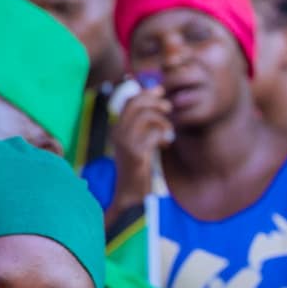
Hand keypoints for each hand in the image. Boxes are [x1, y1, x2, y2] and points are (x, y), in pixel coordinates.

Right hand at [110, 85, 173, 206]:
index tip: (160, 91)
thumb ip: (144, 127)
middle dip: (155, 101)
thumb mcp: (138, 144)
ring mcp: (125, 143)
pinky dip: (163, 137)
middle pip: (136, 103)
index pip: (129, 100)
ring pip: (145, 116)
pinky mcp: (136, 154)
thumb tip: (156, 105)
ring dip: (162, 121)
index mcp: (118, 129)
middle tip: (168, 108)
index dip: (146, 92)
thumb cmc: (137, 171)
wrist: (130, 196)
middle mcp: (118, 133)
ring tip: (168, 131)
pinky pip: (153, 134)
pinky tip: (165, 146)